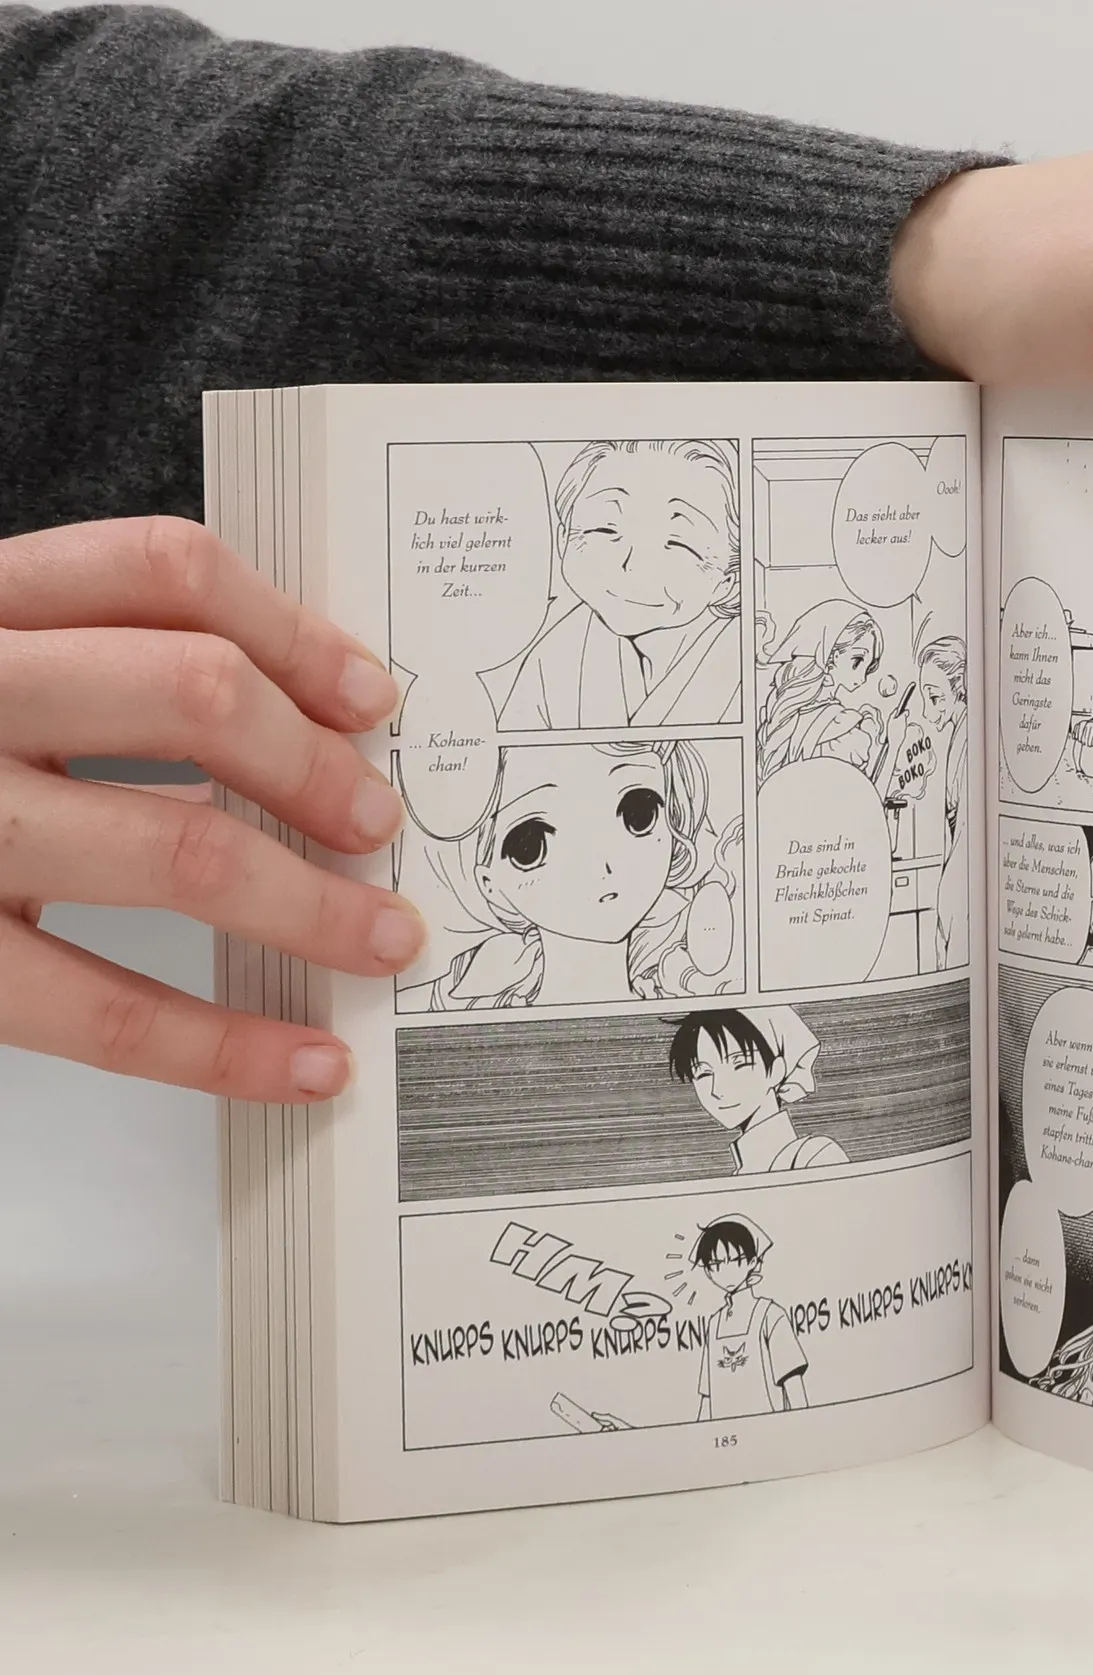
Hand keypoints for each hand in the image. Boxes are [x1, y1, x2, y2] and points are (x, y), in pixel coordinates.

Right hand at [0, 517, 422, 1101]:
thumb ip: (90, 670)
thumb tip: (308, 729)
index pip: (161, 570)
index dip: (293, 628)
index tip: (371, 696)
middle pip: (193, 691)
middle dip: (316, 767)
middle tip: (377, 826)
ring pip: (176, 846)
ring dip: (310, 905)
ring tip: (380, 939)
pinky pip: (100, 1007)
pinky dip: (223, 1045)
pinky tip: (301, 1064)